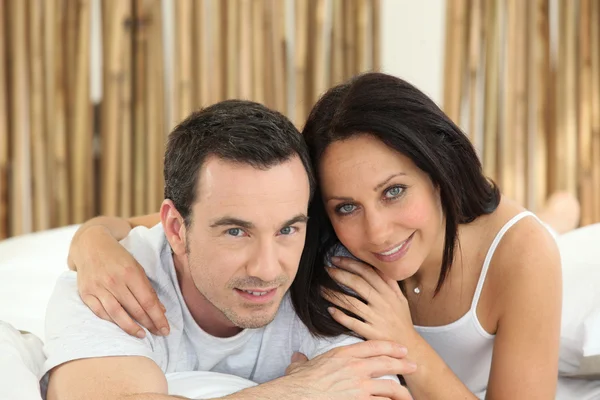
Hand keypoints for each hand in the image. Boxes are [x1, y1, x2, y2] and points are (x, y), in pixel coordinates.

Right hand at [71, 225, 168, 337]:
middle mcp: (114, 281)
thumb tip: (160, 309)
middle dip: (149, 324)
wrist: (91, 245)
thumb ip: (147, 288)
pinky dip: (112, 322)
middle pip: (135, 309)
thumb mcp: (136, 267)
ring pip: (117, 314)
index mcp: (130, 272)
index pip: (148, 301)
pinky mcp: (86, 293)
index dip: (158, 317)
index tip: (166, 328)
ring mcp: (98, 287)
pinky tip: (121, 327)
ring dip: (131, 328)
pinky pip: (100, 312)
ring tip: (142, 335)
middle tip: (159, 333)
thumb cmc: (118, 257)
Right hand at [276, 340, 414, 399]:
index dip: (390, 346)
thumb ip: (303, 360)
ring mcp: (359, 386)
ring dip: (402, 391)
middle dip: (403, 364)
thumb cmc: (299, 383)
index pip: (373, 346)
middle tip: (413, 365)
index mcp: (343, 354)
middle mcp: (355, 367)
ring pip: (390, 386)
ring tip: (409, 394)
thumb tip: (298, 357)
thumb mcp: (301, 366)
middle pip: (386, 363)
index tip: (400, 348)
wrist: (297, 395)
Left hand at [322, 257, 416, 346]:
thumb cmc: (402, 321)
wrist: (408, 346)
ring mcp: (376, 318)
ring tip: (321, 288)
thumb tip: (378, 267)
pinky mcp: (371, 333)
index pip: (368, 272)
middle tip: (327, 269)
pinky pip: (352, 322)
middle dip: (340, 274)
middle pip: (358, 284)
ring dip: (334, 294)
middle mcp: (382, 303)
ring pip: (351, 302)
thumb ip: (390, 283)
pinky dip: (340, 316)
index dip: (350, 264)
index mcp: (389, 292)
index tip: (337, 259)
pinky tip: (330, 310)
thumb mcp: (401, 299)